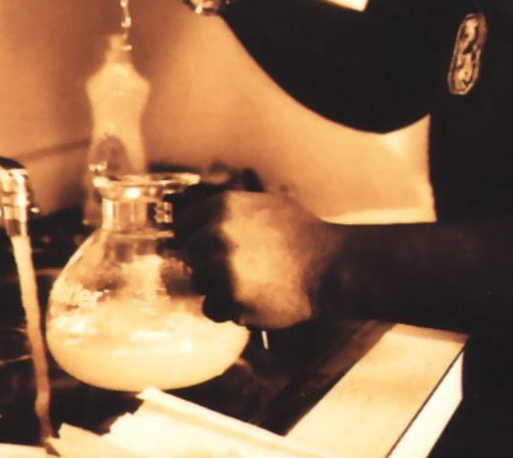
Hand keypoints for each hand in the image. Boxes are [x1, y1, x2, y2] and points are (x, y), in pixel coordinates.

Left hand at [176, 191, 347, 328]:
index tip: (204, 246)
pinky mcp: (231, 300)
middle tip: (231, 268)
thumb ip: (230, 211)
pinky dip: (227, 308)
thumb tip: (202, 221)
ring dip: (216, 287)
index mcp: (223, 206)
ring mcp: (222, 269)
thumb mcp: (264, 204)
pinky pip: (212, 308)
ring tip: (245, 284)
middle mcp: (217, 235)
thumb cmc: (301, 233)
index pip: (184, 225)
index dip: (194, 237)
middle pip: (189, 255)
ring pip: (198, 283)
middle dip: (205, 262)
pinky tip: (249, 300)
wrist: (328, 265)